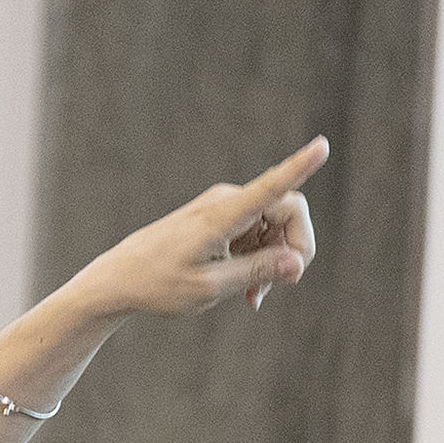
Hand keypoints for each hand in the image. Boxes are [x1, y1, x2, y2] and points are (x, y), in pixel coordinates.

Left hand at [54, 135, 327, 319]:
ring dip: (275, 262)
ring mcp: (226, 210)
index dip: (300, 167)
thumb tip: (296, 262)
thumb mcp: (209, 288)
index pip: (270, 187)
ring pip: (276, 227)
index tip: (322, 145)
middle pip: (289, 211)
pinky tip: (248, 293)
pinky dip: (260, 263)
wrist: (120, 279)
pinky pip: (259, 236)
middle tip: (283, 285)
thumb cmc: (158, 285)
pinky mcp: (224, 222)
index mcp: (222, 215)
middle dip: (294, 249)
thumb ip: (255, 272)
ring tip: (253, 297)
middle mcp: (227, 203)